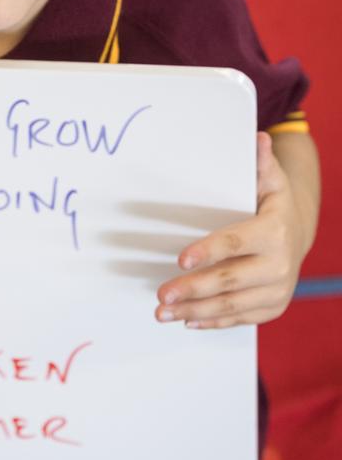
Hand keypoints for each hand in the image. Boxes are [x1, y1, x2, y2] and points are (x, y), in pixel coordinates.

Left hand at [155, 132, 304, 328]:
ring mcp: (277, 290)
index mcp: (274, 232)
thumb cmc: (272, 201)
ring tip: (162, 312)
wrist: (298, 231)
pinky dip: (213, 321)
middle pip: (230, 280)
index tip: (181, 260)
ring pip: (232, 305)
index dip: (208, 251)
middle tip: (161, 294)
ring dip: (195, 310)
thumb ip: (260, 163)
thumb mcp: (270, 179)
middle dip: (193, 288)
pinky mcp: (272, 307)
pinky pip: (240, 318)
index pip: (236, 243)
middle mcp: (280, 265)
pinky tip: (187, 319)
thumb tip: (259, 138)